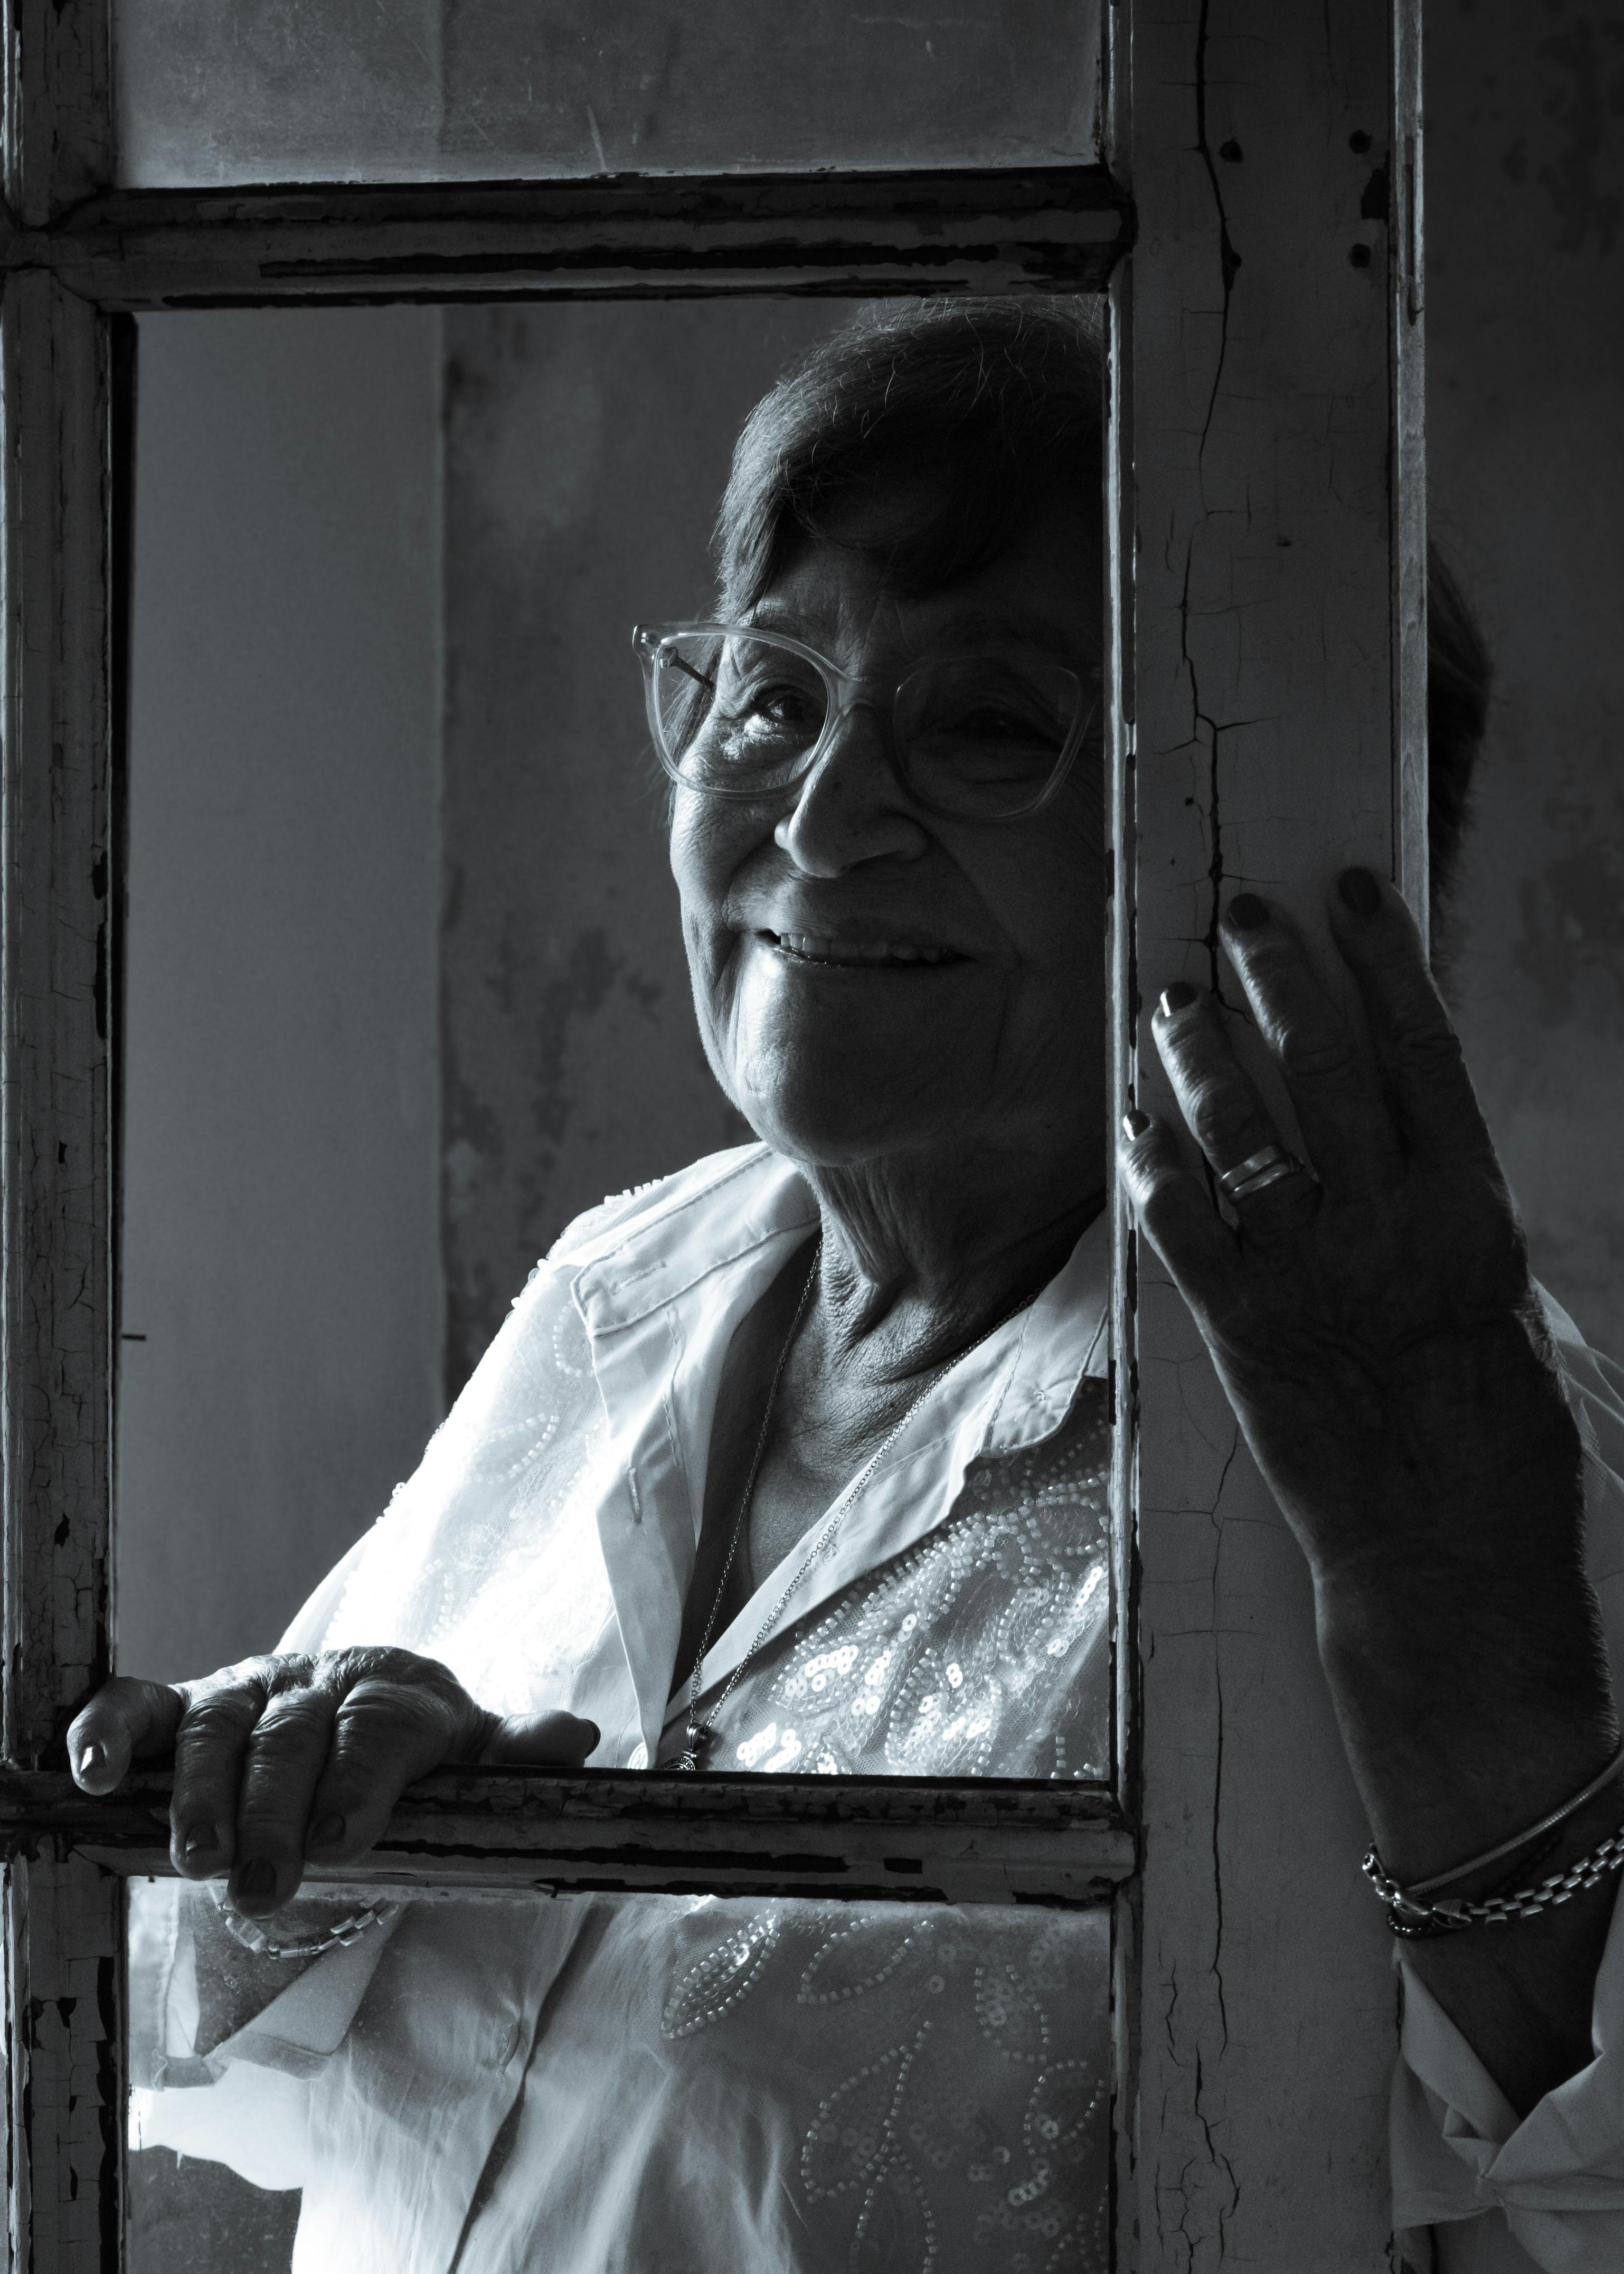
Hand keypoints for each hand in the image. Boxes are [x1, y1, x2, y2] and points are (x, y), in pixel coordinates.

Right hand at [67, 1649, 598, 1914]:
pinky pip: (139, 1706)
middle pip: (292, 1735)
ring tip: (196, 1859)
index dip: (358, 1783)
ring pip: (216, 1724)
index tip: (341, 1842)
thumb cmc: (418, 1759)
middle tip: (263, 1885)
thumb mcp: (474, 1759)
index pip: (376, 1729)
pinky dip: (109, 1730)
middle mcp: (315, 1680)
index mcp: (393, 1691)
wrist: (358, 1718)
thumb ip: (516, 1754)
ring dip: (199, 1791)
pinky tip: (91, 1774)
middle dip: (276, 1809)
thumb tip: (578, 1735)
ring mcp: (245, 1689)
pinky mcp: (183, 1706)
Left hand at [1118, 870, 1612, 1863]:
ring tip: (1170, 999)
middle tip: (1239, 917)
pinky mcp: (1242, 1331)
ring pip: (1242, 1128)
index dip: (1383, 959)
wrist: (1448, 1559)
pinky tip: (1133, 1121)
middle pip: (1327, 1063)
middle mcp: (1390, 1227)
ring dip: (1198, 1053)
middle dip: (1277, 975)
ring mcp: (1310, 1276)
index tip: (1348, 894)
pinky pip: (1181, 1224)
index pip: (1424, 1050)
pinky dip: (1151, 1164)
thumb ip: (1445, 1212)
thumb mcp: (1502, 1301)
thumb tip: (1401, 1138)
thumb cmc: (1493, 1439)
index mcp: (1469, 1211)